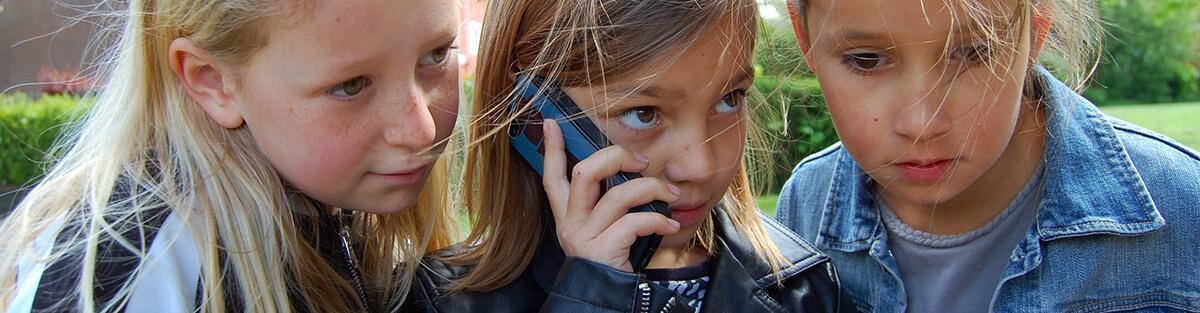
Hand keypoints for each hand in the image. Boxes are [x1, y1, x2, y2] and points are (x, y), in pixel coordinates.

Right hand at [540, 119, 680, 271]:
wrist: (606, 298)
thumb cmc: (612, 258)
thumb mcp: (602, 228)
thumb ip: (607, 203)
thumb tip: (633, 169)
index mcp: (567, 214)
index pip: (552, 175)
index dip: (551, 147)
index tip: (551, 121)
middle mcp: (570, 223)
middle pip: (585, 172)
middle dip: (617, 157)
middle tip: (642, 162)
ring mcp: (584, 237)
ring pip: (618, 195)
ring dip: (652, 189)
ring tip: (671, 195)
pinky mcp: (603, 250)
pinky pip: (634, 223)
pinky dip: (658, 220)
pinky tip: (669, 225)